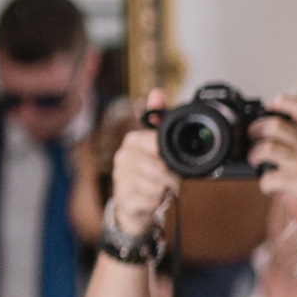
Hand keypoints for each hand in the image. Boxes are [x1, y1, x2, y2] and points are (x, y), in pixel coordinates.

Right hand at [107, 91, 181, 236]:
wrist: (131, 204)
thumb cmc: (147, 171)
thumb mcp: (155, 145)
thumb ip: (158, 118)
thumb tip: (156, 92)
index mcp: (132, 141)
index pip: (158, 145)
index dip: (171, 156)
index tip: (175, 162)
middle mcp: (123, 158)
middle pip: (160, 169)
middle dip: (172, 177)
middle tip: (174, 180)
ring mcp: (120, 179)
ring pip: (156, 186)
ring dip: (165, 191)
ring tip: (162, 190)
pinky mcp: (123, 199)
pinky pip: (150, 201)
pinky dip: (156, 203)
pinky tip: (153, 200)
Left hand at [249, 96, 296, 220]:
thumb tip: (269, 139)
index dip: (283, 103)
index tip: (270, 105)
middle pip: (274, 125)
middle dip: (255, 130)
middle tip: (252, 139)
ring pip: (267, 148)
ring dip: (254, 155)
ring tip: (256, 162)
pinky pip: (269, 178)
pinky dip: (264, 184)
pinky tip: (270, 186)